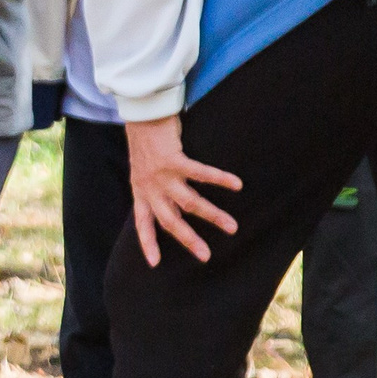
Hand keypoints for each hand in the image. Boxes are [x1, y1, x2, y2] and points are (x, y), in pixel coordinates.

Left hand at [125, 115, 241, 265]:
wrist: (140, 113)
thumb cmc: (146, 141)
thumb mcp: (144, 171)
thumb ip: (157, 189)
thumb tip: (176, 206)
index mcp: (141, 191)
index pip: (142, 223)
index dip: (148, 243)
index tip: (155, 263)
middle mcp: (150, 187)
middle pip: (170, 220)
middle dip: (189, 240)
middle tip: (206, 256)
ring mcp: (161, 174)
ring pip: (189, 202)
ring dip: (212, 215)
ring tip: (232, 226)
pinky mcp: (172, 159)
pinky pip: (200, 173)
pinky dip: (219, 179)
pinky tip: (236, 184)